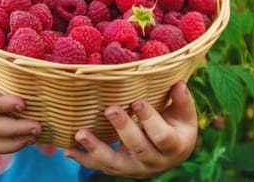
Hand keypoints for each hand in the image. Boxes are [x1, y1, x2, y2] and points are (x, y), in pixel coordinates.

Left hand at [64, 82, 197, 177]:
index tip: (138, 101)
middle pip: (138, 148)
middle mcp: (154, 162)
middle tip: (110, 109)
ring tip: (80, 134)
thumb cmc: (177, 127)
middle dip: (123, 129)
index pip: (162, 136)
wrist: (170, 154)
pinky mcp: (118, 169)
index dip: (150, 120)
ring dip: (95, 149)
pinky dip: (83, 159)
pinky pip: (100, 166)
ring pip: (114, 163)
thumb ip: (181, 100)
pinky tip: (68, 150)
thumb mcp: (184, 114)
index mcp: (173, 147)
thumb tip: (178, 83)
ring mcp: (134, 168)